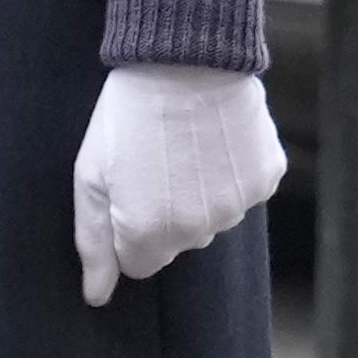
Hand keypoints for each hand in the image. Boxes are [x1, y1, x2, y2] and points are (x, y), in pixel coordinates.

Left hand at [70, 60, 286, 307]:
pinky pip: (244, 192)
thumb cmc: (127, 117)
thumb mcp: (90, 177)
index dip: (128, 228)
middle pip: (177, 243)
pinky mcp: (266, 179)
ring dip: (199, 194)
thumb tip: (96, 297)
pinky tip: (215, 140)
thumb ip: (93, 243)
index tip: (126, 190)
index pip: (138, 264)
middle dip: (163, 213)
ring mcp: (237, 207)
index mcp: (148, 235)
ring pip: (213, 218)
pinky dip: (231, 173)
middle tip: (153, 161)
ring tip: (184, 146)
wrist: (185, 60)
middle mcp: (197, 231)